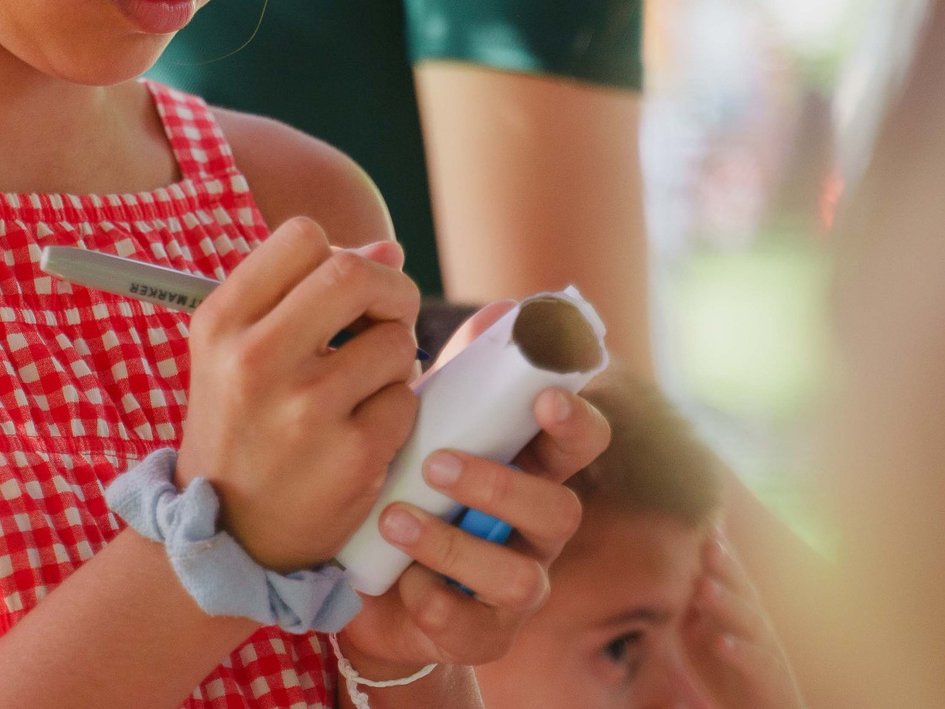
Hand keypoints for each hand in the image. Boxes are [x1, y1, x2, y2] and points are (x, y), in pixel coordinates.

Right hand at [176, 219, 421, 570]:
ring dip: (393, 360)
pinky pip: (407, 399)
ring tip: (359, 390)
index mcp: (221, 322)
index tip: (345, 290)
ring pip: (395, 340)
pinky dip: (395, 410)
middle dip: (388, 290)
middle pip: (354, 272)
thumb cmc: (242, 427)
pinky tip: (363, 432)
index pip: (302, 236)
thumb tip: (390, 248)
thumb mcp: (238, 352)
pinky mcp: (352, 454)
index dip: (340, 252)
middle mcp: (255, 358)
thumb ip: (303, 292)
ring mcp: (305, 408)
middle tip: (385, 319)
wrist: (229, 535)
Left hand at [332, 302, 611, 673]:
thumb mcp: (426, 427)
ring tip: (394, 517)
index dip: (575, 420)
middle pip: (560, 510)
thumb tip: (505, 308)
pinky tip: (398, 581)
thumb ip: (461, 376)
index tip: (546, 396)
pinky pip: (472, 627)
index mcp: (530, 469)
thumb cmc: (408, 486)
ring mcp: (515, 588)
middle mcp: (536, 531)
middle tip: (438, 461)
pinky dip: (432, 600)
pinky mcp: (482, 636)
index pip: (577, 440)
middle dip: (504, 486)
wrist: (366, 585)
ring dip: (453, 544)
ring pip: (519, 575)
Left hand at [680, 531, 804, 708]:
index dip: (715, 546)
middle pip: (740, 586)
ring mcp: (764, 646)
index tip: (699, 521)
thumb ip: (686, 600)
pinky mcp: (769, 677)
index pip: (726, 571)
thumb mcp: (699, 631)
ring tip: (704, 588)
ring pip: (749, 619)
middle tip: (707, 544)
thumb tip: (661, 565)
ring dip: (727, 602)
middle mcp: (753, 620)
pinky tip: (722, 644)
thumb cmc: (725, 668)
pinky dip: (740, 651)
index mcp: (735, 605)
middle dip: (724, 564)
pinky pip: (756, 662)